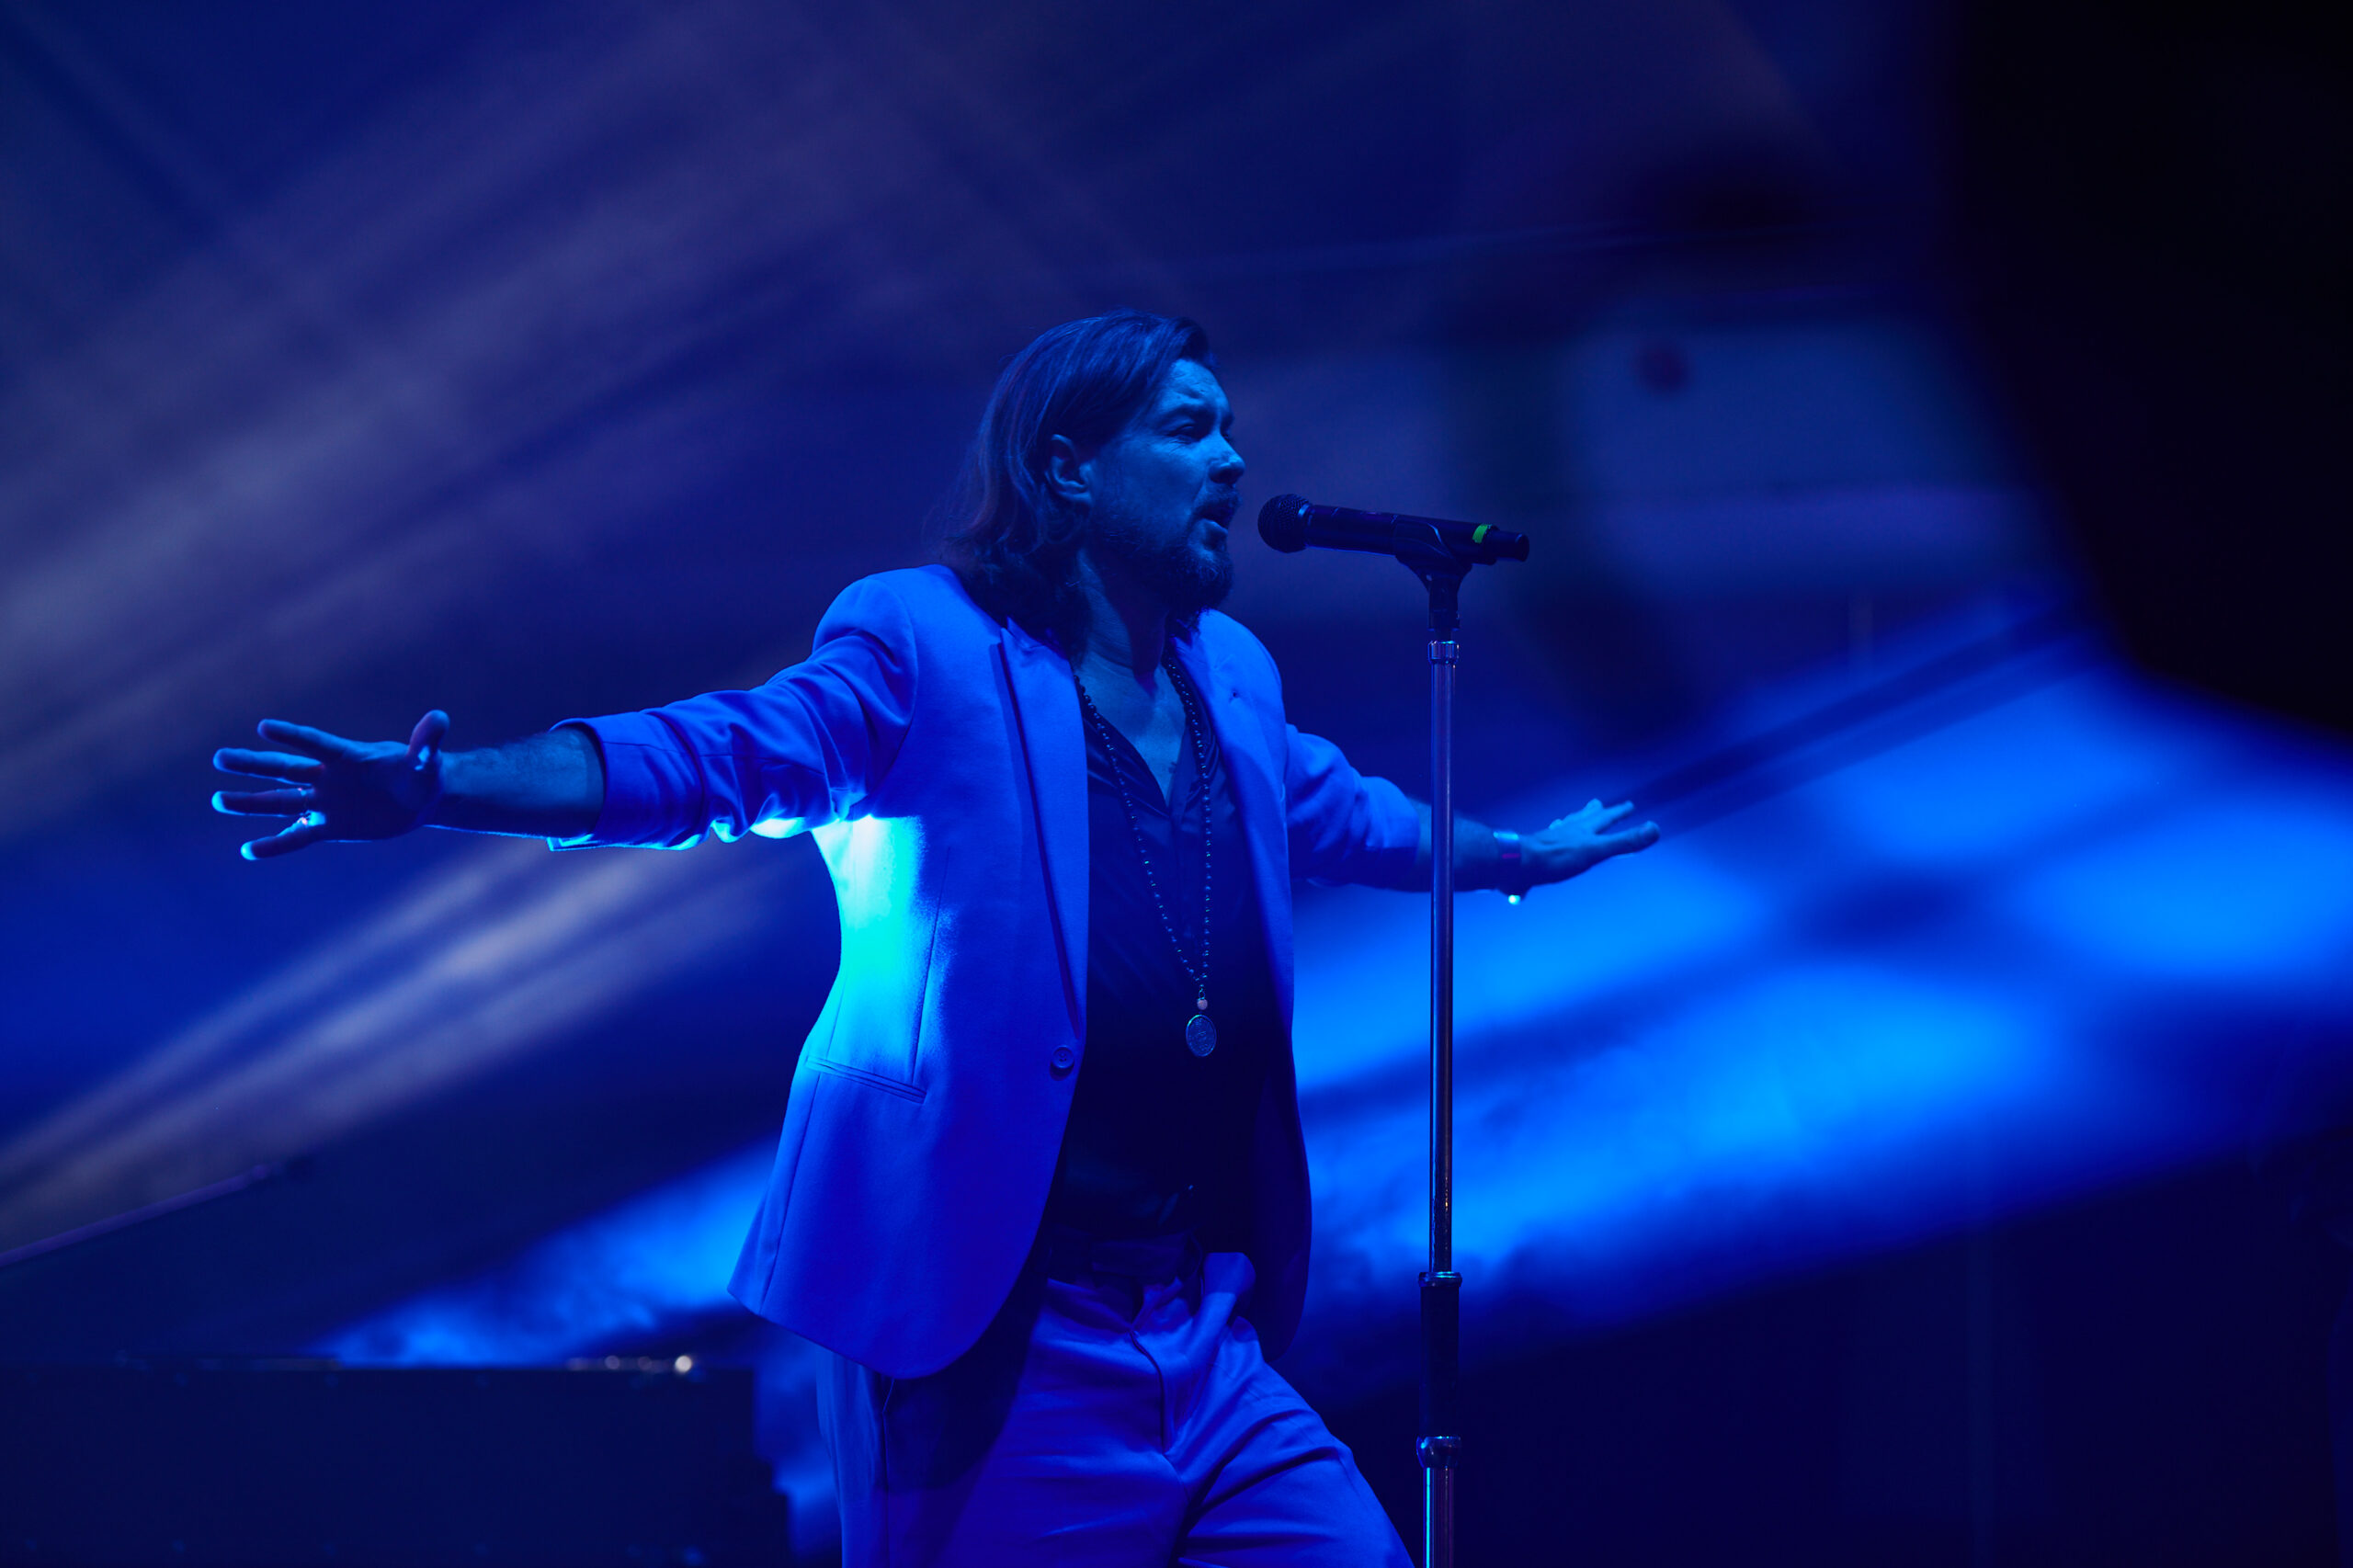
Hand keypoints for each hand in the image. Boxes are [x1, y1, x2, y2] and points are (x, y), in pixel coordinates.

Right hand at [212, 711, 449, 859]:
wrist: (421, 800)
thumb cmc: (423, 773)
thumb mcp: (427, 760)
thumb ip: (426, 743)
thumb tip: (440, 719)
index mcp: (348, 757)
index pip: (317, 744)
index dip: (294, 736)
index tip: (264, 728)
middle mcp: (329, 778)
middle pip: (285, 769)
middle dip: (254, 765)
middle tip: (220, 758)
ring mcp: (326, 802)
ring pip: (282, 802)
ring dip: (252, 803)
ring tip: (219, 800)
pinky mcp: (330, 826)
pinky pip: (298, 836)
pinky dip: (276, 844)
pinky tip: (249, 851)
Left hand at [1523, 799, 1659, 886]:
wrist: (1517, 864)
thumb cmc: (1556, 858)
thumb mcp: (1596, 851)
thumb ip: (1624, 842)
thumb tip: (1654, 828)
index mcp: (1583, 831)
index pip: (1605, 818)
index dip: (1619, 813)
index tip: (1630, 805)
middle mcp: (1566, 831)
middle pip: (1582, 818)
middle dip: (1593, 813)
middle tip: (1598, 803)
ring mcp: (1549, 840)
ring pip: (1563, 828)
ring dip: (1571, 823)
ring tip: (1572, 819)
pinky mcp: (1535, 853)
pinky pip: (1545, 845)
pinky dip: (1549, 843)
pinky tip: (1543, 846)